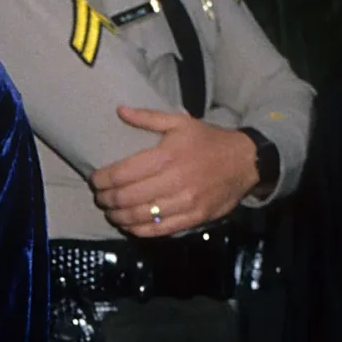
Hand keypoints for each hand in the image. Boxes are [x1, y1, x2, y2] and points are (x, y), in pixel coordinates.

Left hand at [88, 108, 259, 236]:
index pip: (122, 173)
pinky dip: (138, 230)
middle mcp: (174, 181)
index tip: (95, 180)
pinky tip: (129, 225)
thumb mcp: (180, 122)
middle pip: (126, 197)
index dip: (102, 179)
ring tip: (111, 212)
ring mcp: (184, 202)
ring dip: (118, 217)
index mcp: (167, 156)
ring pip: (139, 216)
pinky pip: (159, 230)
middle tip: (100, 197)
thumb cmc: (208, 141)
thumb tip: (120, 110)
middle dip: (106, 199)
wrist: (245, 162)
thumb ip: (148, 118)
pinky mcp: (194, 218)